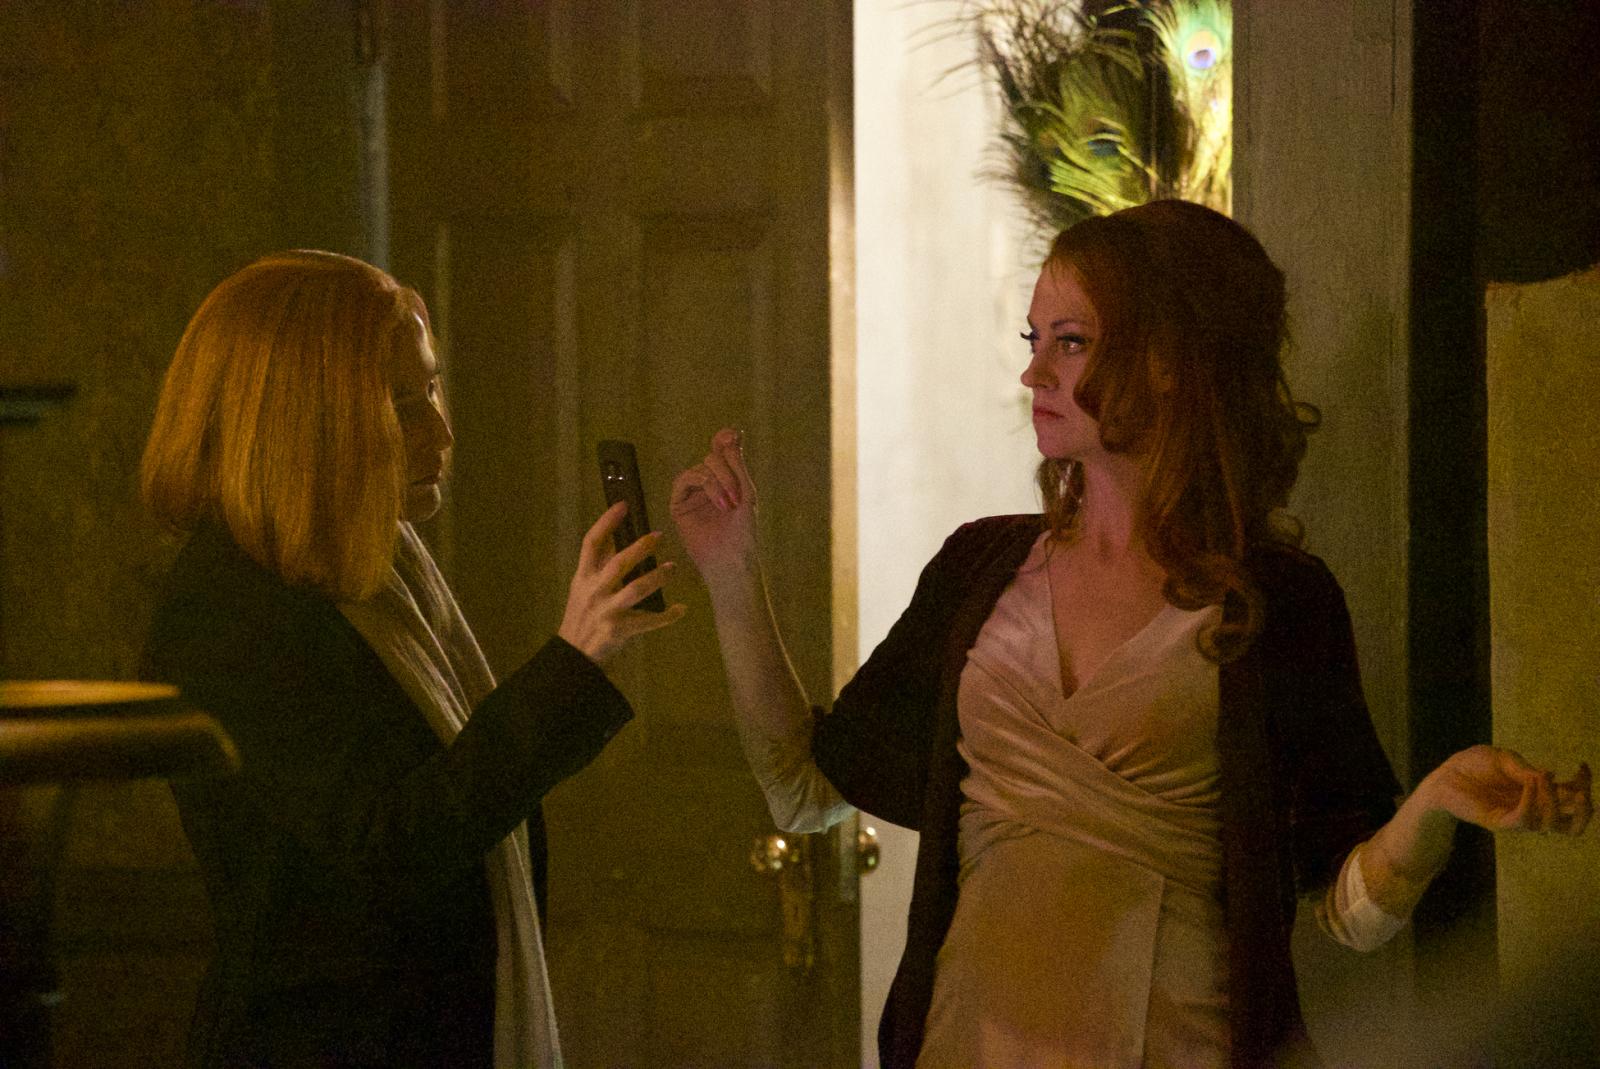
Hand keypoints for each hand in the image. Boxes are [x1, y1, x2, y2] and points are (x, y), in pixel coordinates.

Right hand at [557, 501, 686, 663]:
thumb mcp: (582, 587)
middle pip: (619, 563)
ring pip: (637, 589)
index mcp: (583, 577)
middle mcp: (594, 591)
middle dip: (640, 548)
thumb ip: (597, 563)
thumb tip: (612, 534)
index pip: (591, 544)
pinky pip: (650, 620)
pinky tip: (681, 609)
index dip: (606, 522)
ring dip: (658, 576)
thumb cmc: (581, 615)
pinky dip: (668, 615)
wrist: (574, 654)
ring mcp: (607, 611)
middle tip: (659, 536)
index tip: (623, 506)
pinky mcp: (620, 630)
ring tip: (673, 567)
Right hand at [670, 428, 757, 587]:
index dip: (724, 440)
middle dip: (727, 472)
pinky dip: (703, 485)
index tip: (732, 435)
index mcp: (727, 481)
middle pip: (712, 458)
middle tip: (738, 496)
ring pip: (700, 468)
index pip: (722, 452)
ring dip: (717, 481)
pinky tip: (718, 503)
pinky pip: (684, 480)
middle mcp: (709, 485)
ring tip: (729, 504)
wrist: (732, 559)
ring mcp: (693, 494)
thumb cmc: (744, 532)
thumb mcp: (746, 493)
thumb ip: (737, 463)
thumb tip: (731, 431)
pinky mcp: (678, 504)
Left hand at [1423, 744, 1591, 835]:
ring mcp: (1518, 818)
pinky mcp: (1500, 822)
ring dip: (1553, 800)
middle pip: (1573, 824)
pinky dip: (1532, 803)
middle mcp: (1534, 809)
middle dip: (1584, 809)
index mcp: (1540, 794)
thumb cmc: (1476, 765)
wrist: (1446, 774)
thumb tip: (1550, 776)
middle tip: (1579, 792)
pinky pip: (1524, 820)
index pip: (1574, 798)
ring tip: (1542, 778)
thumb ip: (1526, 770)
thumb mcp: (1505, 760)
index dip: (1584, 786)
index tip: (1584, 766)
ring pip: (1551, 824)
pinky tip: (1530, 783)